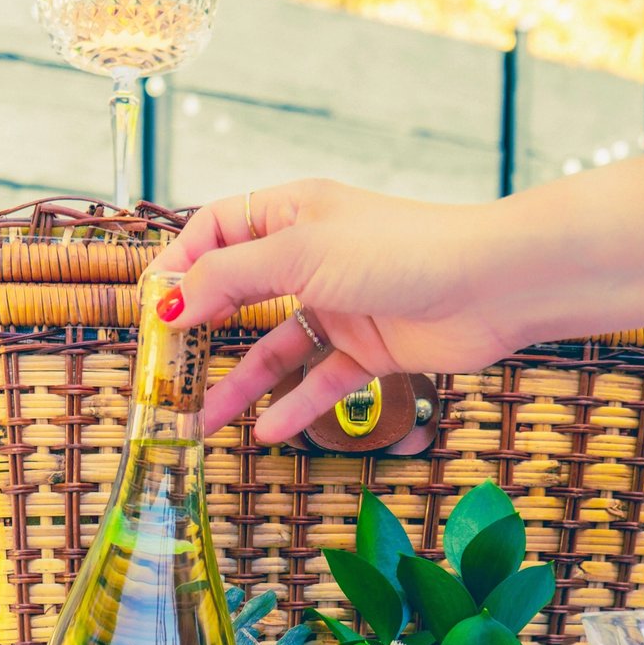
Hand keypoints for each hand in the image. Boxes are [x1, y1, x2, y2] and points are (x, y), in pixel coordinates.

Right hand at [145, 179, 521, 441]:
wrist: (492, 283)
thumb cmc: (400, 249)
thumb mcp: (300, 255)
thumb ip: (230, 279)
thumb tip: (171, 301)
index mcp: (292, 212)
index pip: (215, 231)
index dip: (180, 265)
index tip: (151, 307)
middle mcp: (311, 256)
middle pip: (238, 294)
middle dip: (199, 333)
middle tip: (163, 371)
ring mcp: (340, 304)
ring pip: (274, 347)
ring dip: (238, 383)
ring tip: (200, 421)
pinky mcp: (369, 348)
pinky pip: (319, 381)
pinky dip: (294, 407)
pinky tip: (266, 432)